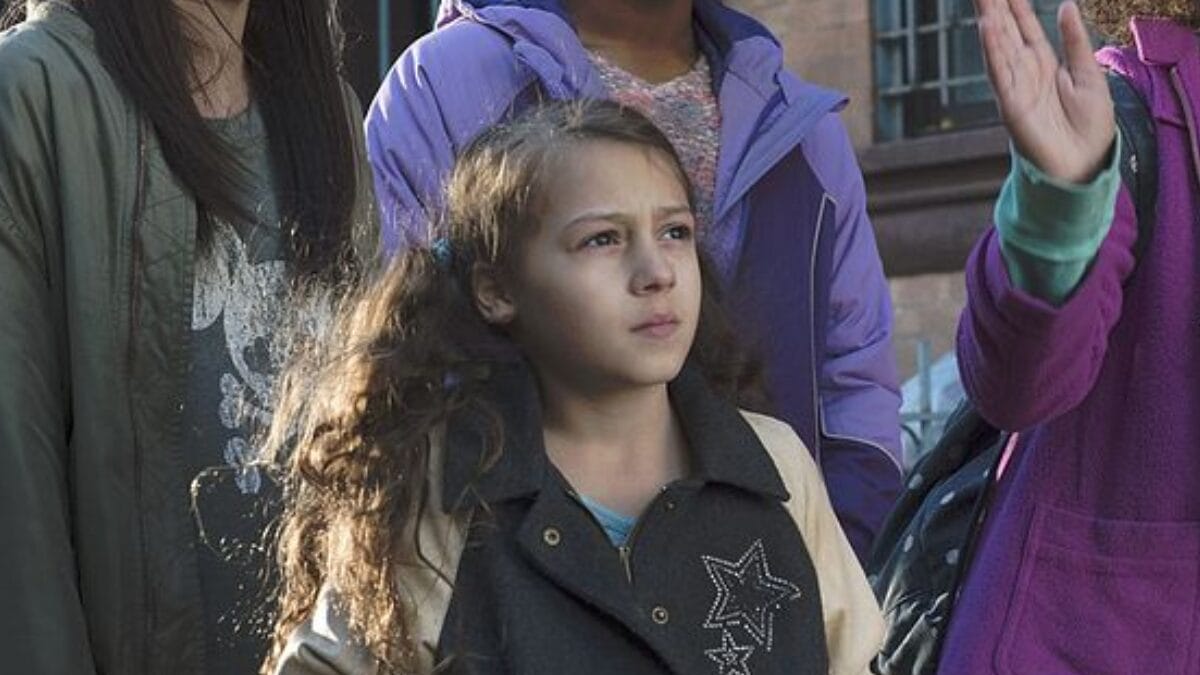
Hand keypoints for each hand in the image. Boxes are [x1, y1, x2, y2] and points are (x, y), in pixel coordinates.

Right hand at [975, 0, 1115, 182]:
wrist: (1086, 165)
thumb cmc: (1090, 126)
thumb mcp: (1090, 74)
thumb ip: (1075, 42)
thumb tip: (1065, 5)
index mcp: (1044, 63)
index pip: (1023, 26)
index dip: (1014, 3)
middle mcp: (1025, 72)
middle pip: (1005, 31)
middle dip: (994, 6)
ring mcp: (1016, 88)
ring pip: (998, 47)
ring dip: (989, 20)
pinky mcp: (1012, 107)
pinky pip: (1000, 74)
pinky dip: (993, 51)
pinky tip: (987, 28)